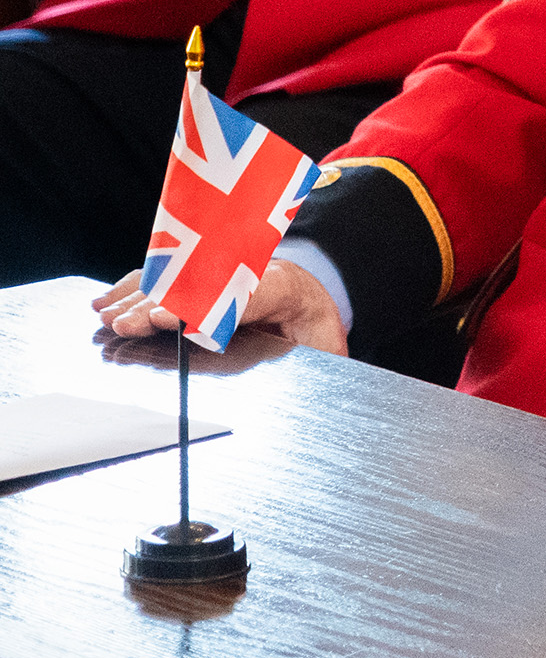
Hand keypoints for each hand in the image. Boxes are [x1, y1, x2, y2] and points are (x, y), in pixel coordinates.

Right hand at [93, 260, 348, 356]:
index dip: (200, 308)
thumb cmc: (317, 331)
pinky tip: (109, 302)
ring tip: (109, 317)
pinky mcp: (202, 275)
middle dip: (158, 305)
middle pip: (196, 286)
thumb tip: (295, 386)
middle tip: (124, 324)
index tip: (166, 318)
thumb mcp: (323, 349)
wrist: (315, 303)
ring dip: (139, 298)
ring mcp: (223, 270)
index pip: (238, 296)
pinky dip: (135, 289)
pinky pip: (164, 278)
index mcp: (284, 289)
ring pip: (175, 279)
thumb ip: (310, 359)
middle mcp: (250, 273)